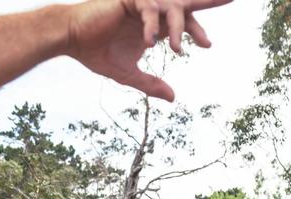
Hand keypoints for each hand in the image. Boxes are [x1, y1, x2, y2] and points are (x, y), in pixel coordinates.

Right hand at [60, 0, 230, 101]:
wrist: (70, 39)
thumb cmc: (95, 53)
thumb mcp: (127, 74)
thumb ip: (150, 83)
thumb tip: (174, 98)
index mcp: (153, 24)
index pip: (182, 20)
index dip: (196, 28)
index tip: (207, 44)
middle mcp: (150, 10)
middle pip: (184, 6)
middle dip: (206, 5)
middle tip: (221, 18)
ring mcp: (141, 3)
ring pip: (171, 8)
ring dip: (177, 28)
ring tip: (176, 49)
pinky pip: (150, 10)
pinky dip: (153, 26)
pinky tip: (151, 43)